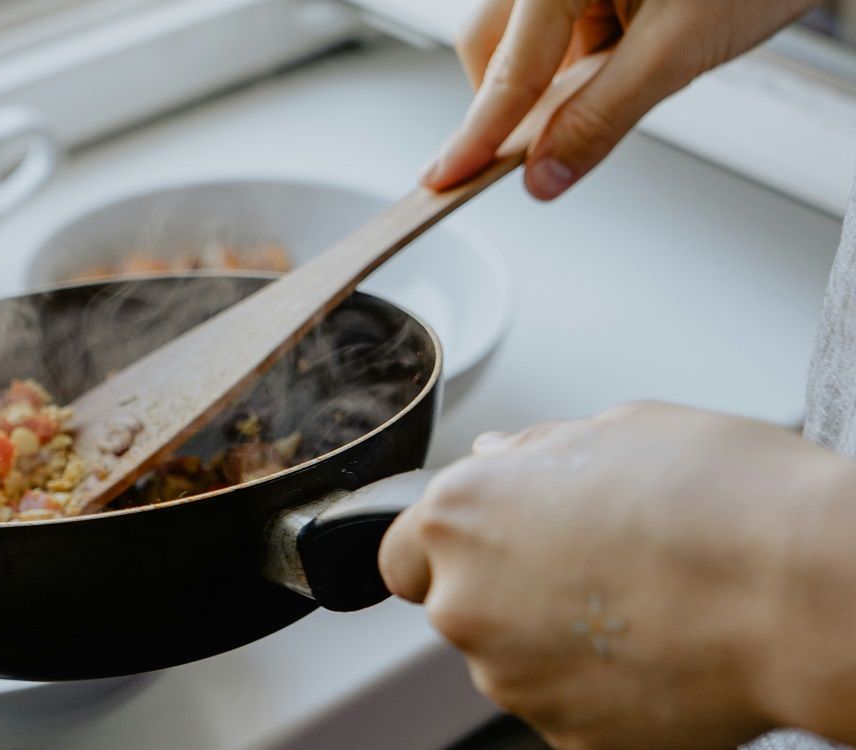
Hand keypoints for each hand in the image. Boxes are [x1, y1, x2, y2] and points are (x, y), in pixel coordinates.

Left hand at [379, 402, 855, 748]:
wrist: (800, 592)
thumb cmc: (719, 497)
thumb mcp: (618, 429)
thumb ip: (536, 451)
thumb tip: (501, 458)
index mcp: (461, 516)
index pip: (401, 552)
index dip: (445, 547)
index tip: (487, 542)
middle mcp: (467, 603)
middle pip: (458, 606)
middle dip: (505, 588)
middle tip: (589, 563)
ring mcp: (514, 679)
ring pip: (511, 659)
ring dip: (552, 638)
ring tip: (639, 602)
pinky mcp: (568, 737)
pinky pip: (566, 705)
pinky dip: (597, 686)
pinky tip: (658, 647)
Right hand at [422, 0, 818, 199]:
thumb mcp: (679, 50)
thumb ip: (601, 117)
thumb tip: (544, 175)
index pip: (508, 69)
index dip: (476, 134)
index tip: (443, 178)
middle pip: (493, 43)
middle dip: (516, 99)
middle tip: (546, 142)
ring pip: (525, 39)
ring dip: (556, 76)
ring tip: (631, 67)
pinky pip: (558, 26)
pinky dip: (582, 56)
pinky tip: (631, 49)